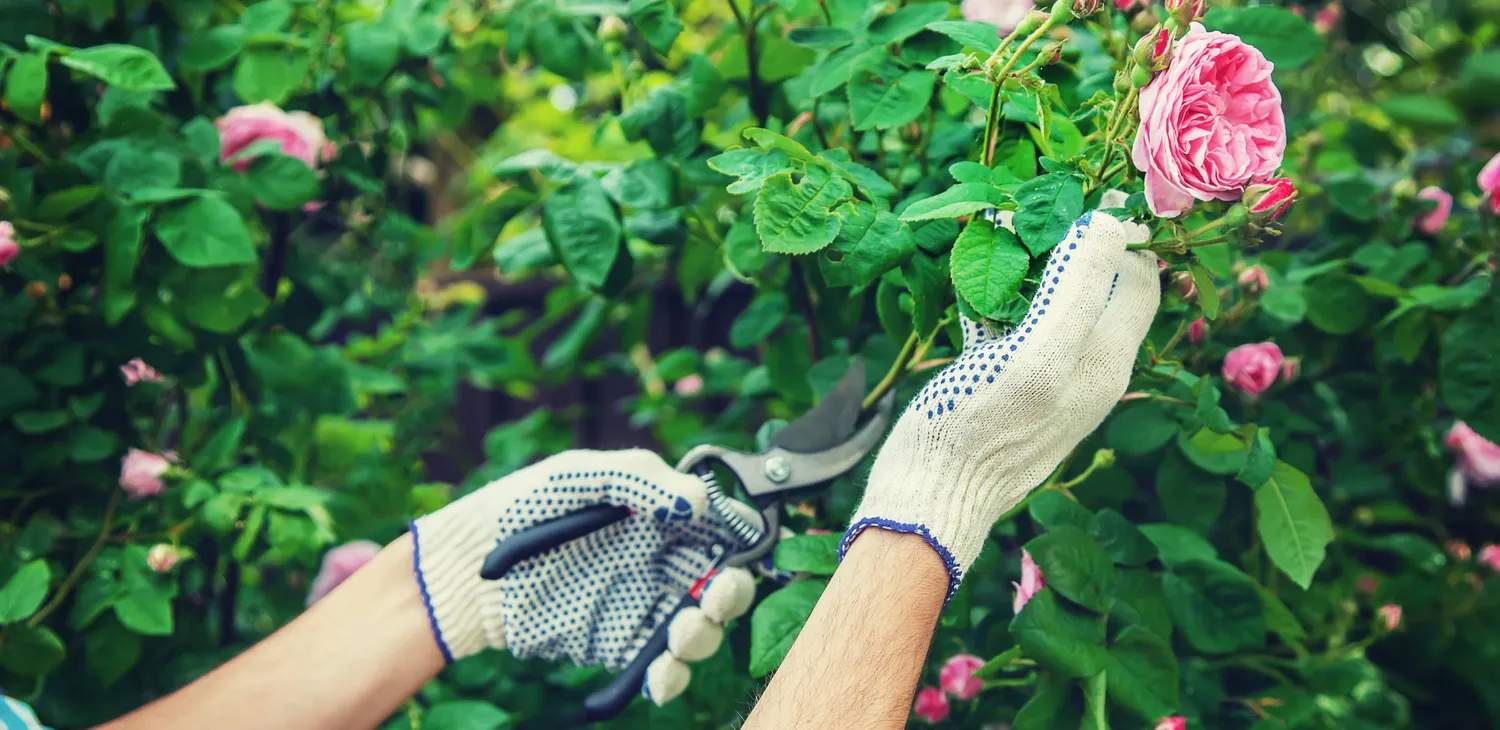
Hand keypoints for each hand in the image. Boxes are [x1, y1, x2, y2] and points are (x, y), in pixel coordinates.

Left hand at [411, 449, 756, 704]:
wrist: (465, 568)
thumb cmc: (520, 506)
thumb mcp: (578, 475)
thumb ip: (640, 480)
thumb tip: (699, 502)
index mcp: (659, 515)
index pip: (720, 527)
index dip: (740, 537)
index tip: (740, 544)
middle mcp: (660, 561)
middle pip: (721, 584)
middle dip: (731, 594)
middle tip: (716, 596)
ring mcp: (641, 605)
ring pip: (697, 629)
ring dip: (703, 637)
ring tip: (681, 635)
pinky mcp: (617, 645)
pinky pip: (656, 667)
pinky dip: (668, 678)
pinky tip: (659, 674)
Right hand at [842, 211, 1159, 598]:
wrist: (927, 497)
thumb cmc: (979, 429)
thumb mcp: (1036, 354)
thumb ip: (1078, 288)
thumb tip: (1109, 223)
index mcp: (1108, 360)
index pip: (1142, 277)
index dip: (1119, 235)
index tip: (1077, 202)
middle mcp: (1090, 368)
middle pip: (1101, 285)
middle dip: (1072, 243)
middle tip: (1030, 213)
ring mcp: (1050, 378)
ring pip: (1056, 301)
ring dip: (1032, 264)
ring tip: (996, 233)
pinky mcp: (1008, 384)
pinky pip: (1015, 325)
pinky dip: (997, 296)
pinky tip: (968, 281)